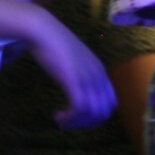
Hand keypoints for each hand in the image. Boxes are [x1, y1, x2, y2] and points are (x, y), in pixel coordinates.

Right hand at [28, 14, 115, 129]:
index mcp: (100, 71)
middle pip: (104, 111)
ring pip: (93, 113)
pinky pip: (80, 108)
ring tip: (62, 121)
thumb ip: (79, 72)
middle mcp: (97, 76)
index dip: (97, 115)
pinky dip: (70, 117)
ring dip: (77, 123)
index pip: (110, 102)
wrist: (43, 31)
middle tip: (70, 124)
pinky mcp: (73, 81)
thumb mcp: (74, 60)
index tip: (80, 117)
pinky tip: (58, 116)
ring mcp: (87, 78)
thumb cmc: (54, 43)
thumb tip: (75, 85)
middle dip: (88, 123)